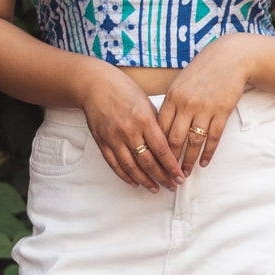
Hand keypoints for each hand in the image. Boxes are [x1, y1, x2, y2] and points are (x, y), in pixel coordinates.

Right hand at [78, 63, 183, 190]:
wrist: (95, 86)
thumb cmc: (124, 90)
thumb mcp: (146, 103)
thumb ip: (156, 124)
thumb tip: (168, 146)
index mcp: (144, 120)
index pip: (161, 150)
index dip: (171, 166)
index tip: (180, 176)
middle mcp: (129, 131)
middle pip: (148, 162)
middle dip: (162, 177)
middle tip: (172, 186)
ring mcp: (114, 138)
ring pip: (131, 167)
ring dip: (145, 181)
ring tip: (156, 188)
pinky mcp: (102, 142)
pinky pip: (115, 165)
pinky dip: (125, 176)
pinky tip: (135, 183)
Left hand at [157, 36, 252, 170]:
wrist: (230, 58)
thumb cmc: (202, 71)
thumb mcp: (180, 83)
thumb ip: (170, 104)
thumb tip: (159, 127)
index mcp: (172, 97)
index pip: (160, 128)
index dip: (156, 148)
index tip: (153, 161)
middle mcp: (186, 104)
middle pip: (174, 139)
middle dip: (170, 161)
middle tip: (167, 175)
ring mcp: (205, 109)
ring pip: (194, 142)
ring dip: (189, 161)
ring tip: (185, 174)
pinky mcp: (222, 112)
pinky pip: (213, 138)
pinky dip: (208, 153)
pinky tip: (204, 163)